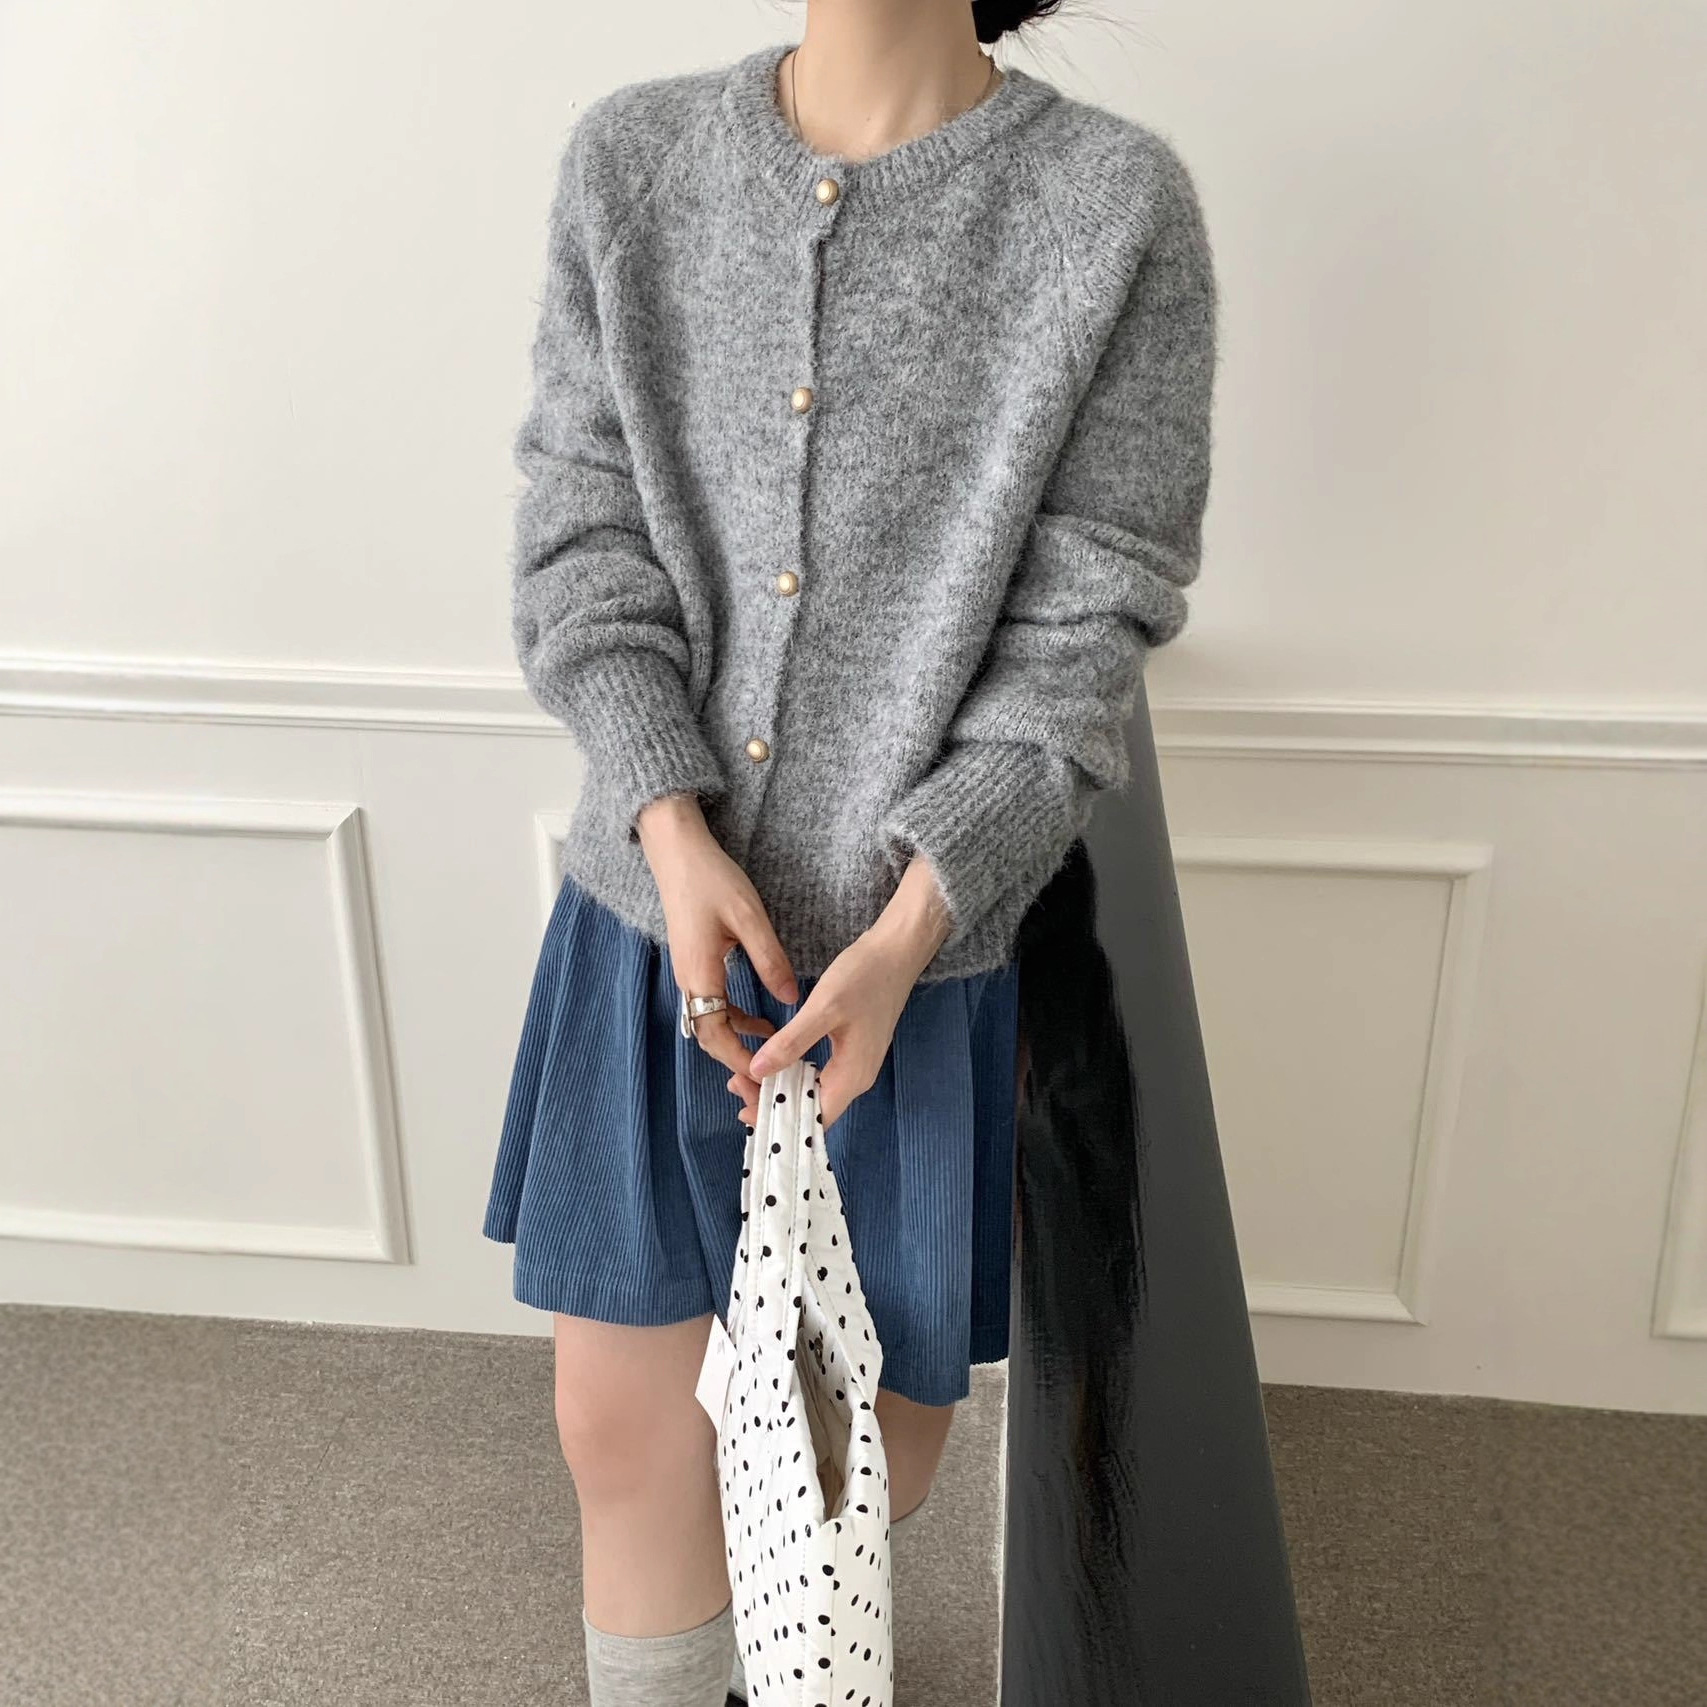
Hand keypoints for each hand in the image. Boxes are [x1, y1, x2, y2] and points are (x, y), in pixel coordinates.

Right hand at [637, 794, 798, 1105]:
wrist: (677, 851)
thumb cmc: (710, 879)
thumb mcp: (749, 919)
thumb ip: (771, 961)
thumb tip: (790, 1000)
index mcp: (700, 975)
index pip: (715, 1036)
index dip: (740, 1060)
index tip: (767, 1077)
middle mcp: (689, 980)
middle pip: (709, 1036)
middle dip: (738, 1059)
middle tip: (772, 1073)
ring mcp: (689, 972)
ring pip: (711, 1021)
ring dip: (738, 1038)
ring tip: (774, 1047)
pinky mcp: (694, 962)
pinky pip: (712, 1003)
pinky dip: (734, 1017)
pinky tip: (760, 1017)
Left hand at [735, 853, 951, 1128]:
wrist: (897, 950)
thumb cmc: (863, 977)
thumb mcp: (823, 1008)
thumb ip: (791, 1043)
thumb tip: (757, 1072)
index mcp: (851, 1076)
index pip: (813, 1117)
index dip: (779, 1119)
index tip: (743, 1108)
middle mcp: (856, 1078)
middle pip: (812, 1107)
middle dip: (775, 1103)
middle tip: (736, 1086)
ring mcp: (856, 1063)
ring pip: (814, 1090)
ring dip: (782, 1087)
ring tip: (746, 1077)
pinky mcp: (853, 1049)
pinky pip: (820, 1074)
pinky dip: (794, 1072)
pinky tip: (775, 1060)